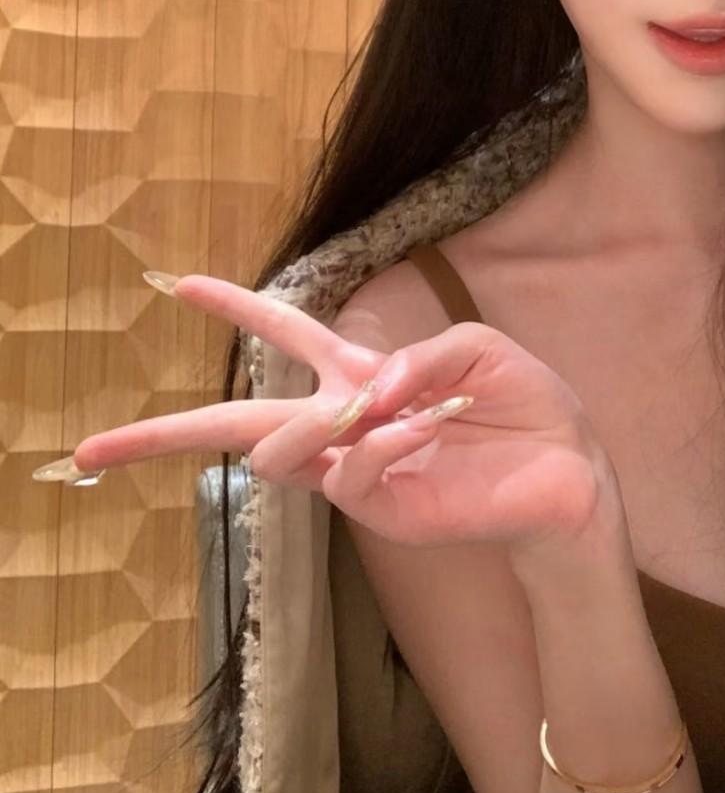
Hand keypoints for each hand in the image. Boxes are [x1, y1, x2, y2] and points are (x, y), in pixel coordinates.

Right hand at [34, 273, 616, 554]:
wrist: (569, 476)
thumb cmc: (526, 409)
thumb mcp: (482, 352)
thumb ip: (423, 355)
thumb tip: (368, 388)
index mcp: (366, 376)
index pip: (287, 337)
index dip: (237, 308)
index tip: (180, 284)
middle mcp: (348, 423)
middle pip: (239, 424)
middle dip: (162, 435)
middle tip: (87, 450)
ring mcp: (356, 472)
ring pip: (277, 453)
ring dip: (316, 421)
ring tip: (367, 407)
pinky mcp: (380, 508)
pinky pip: (347, 469)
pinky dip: (376, 441)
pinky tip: (415, 432)